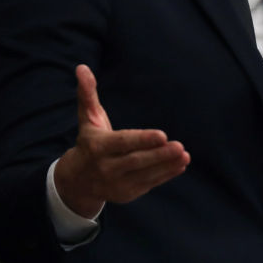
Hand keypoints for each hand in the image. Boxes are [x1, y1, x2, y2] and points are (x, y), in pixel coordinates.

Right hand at [54, 64, 189, 217]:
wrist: (77, 181)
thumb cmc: (89, 142)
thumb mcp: (87, 119)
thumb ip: (87, 94)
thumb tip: (82, 67)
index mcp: (97, 147)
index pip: (122, 143)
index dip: (142, 140)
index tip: (162, 135)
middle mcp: (106, 168)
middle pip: (136, 161)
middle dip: (159, 155)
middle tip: (180, 146)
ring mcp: (116, 184)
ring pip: (145, 175)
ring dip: (166, 165)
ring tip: (184, 155)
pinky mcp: (127, 194)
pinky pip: (149, 184)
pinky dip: (165, 175)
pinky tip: (180, 164)